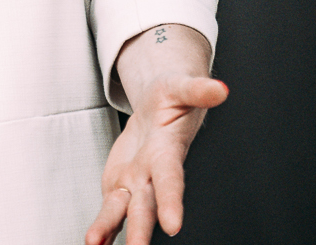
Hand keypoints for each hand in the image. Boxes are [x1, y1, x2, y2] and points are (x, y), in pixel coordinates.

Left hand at [85, 26, 225, 244]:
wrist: (159, 109)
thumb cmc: (172, 99)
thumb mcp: (181, 86)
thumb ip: (197, 89)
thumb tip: (220, 89)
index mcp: (168, 152)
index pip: (170, 179)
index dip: (171, 201)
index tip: (173, 225)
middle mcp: (152, 174)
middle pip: (147, 205)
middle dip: (141, 229)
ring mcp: (135, 183)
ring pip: (125, 212)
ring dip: (112, 230)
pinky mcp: (119, 186)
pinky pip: (110, 211)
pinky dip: (102, 228)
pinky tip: (94, 243)